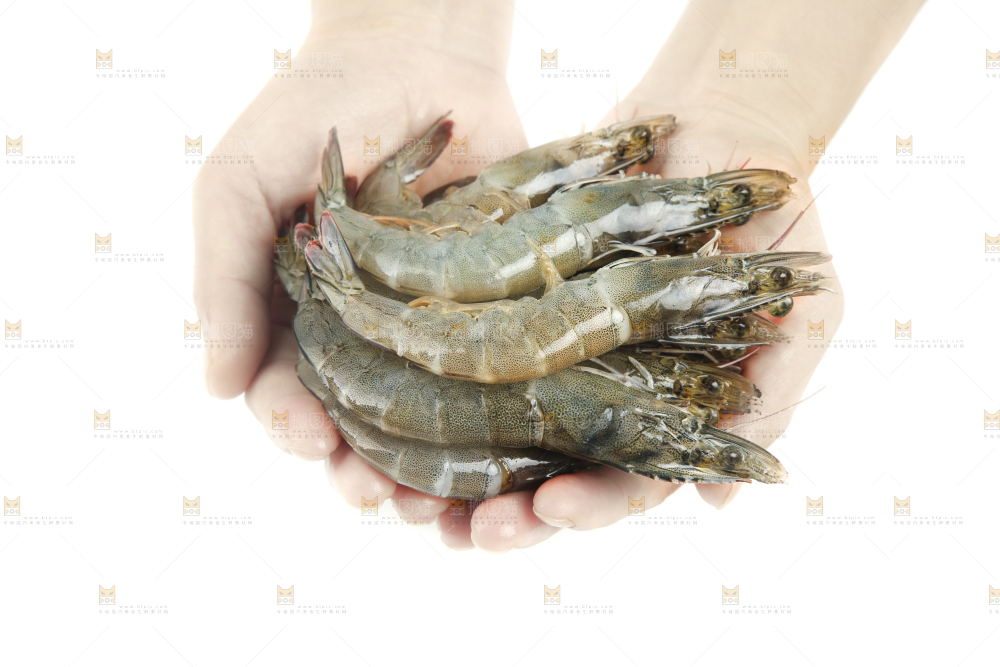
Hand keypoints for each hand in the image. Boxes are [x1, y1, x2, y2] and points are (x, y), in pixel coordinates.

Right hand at [192, 8, 523, 462]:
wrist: (419, 56)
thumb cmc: (315, 110)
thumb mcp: (241, 181)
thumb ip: (222, 276)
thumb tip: (213, 386)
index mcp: (288, 306)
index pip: (280, 386)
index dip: (288, 420)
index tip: (307, 437)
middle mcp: (355, 325)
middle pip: (351, 418)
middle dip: (353, 465)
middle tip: (372, 493)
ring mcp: (423, 320)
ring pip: (418, 416)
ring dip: (416, 467)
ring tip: (424, 500)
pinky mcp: (484, 308)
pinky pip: (483, 376)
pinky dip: (484, 424)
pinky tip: (490, 457)